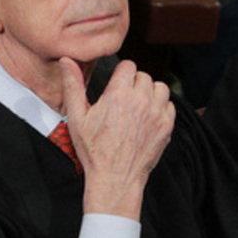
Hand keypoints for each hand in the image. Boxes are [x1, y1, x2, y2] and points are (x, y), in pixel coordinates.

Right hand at [60, 58, 174, 219]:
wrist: (115, 177)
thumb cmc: (94, 150)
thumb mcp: (77, 117)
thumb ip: (73, 85)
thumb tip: (67, 61)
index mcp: (119, 94)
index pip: (128, 66)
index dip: (121, 73)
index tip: (116, 83)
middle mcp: (141, 101)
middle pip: (144, 76)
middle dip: (134, 83)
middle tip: (124, 98)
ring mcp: (157, 113)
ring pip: (160, 88)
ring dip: (150, 92)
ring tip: (138, 105)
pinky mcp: (167, 126)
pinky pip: (170, 105)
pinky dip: (161, 107)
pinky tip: (148, 117)